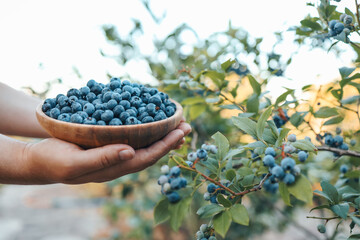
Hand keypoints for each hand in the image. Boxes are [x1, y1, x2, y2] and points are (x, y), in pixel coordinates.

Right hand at [22, 119, 190, 183]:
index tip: (181, 131)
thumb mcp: (74, 162)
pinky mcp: (109, 145)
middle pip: (151, 151)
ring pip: (144, 145)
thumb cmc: (54, 160)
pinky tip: (152, 121)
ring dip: (162, 134)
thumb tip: (130, 152)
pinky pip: (133, 138)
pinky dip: (147, 129)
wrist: (39, 160)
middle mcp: (118, 162)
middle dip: (170, 140)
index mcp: (113, 168)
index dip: (165, 146)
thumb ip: (102, 159)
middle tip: (187, 125)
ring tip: (177, 123)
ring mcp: (114, 154)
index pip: (146, 158)